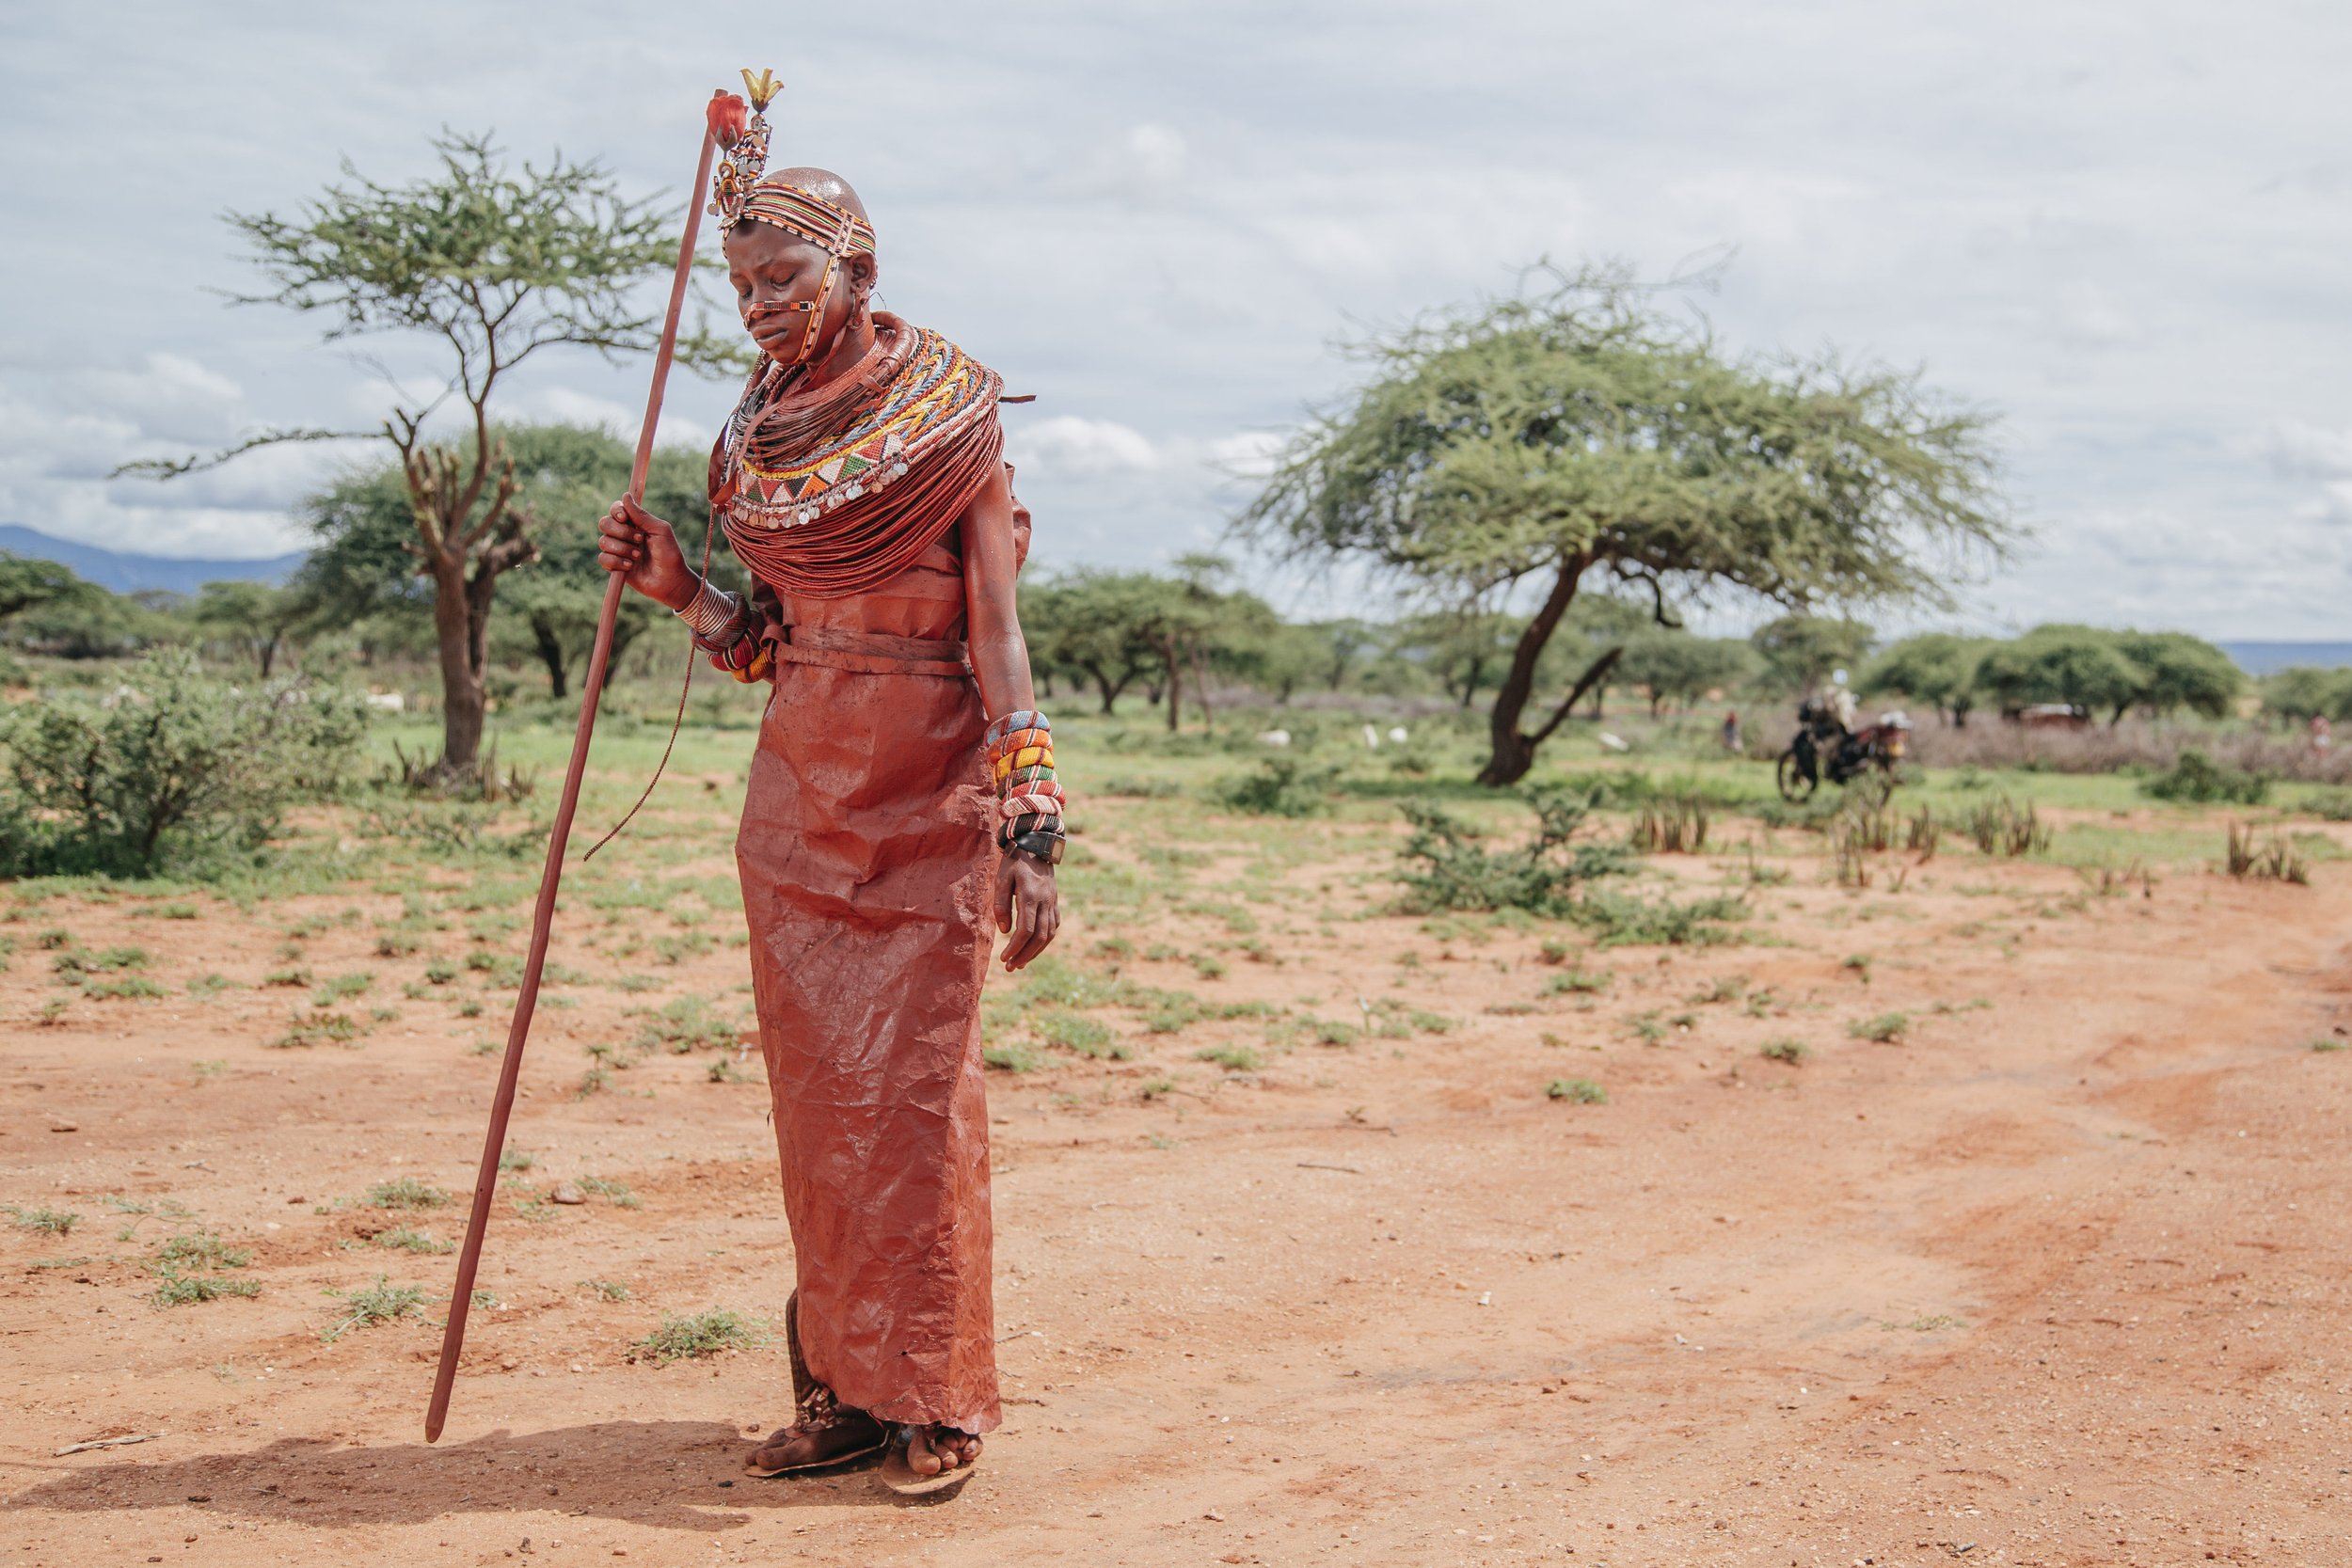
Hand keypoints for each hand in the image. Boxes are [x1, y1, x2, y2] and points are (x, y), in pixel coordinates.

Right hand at [596, 497, 696, 610]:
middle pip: (604, 523)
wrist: (671, 581)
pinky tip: (630, 566)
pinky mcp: (614, 566)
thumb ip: (642, 515)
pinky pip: (603, 559)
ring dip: (622, 548)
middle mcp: (623, 534)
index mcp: (634, 523)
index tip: (624, 517)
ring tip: (638, 556)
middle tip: (640, 540)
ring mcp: (618, 550)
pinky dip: (616, 562)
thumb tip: (625, 495)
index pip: (616, 509)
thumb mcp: (660, 531)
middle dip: (620, 532)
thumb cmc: (669, 554)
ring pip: (603, 541)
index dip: (616, 511)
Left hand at [991, 851, 1058, 971]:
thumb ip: (1001, 905)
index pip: (1025, 930)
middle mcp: (1045, 901)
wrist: (1036, 845)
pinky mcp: (1055, 902)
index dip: (1015, 948)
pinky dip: (1045, 941)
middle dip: (1024, 955)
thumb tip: (1004, 931)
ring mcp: (1053, 902)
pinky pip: (1054, 926)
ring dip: (1035, 952)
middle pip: (1039, 937)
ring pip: (1049, 934)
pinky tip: (1034, 948)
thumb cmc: (1014, 862)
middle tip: (1010, 967)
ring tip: (1020, 963)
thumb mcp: (1001, 879)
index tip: (1004, 958)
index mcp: (1030, 896)